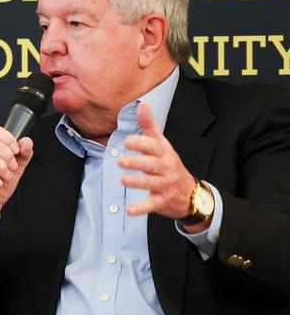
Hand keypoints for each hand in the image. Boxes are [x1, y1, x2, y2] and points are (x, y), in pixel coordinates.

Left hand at [119, 102, 199, 226]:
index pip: (154, 146)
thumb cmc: (169, 164)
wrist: (192, 193)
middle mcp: (166, 168)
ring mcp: (165, 185)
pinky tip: (129, 210)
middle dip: (137, 162)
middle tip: (121, 161)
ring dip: (137, 181)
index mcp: (164, 153)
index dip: (141, 144)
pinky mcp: (163, 200)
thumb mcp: (162, 144)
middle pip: (152, 164)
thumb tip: (142, 103)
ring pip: (151, 183)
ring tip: (123, 180)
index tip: (128, 142)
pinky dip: (141, 208)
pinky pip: (152, 204)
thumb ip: (150, 126)